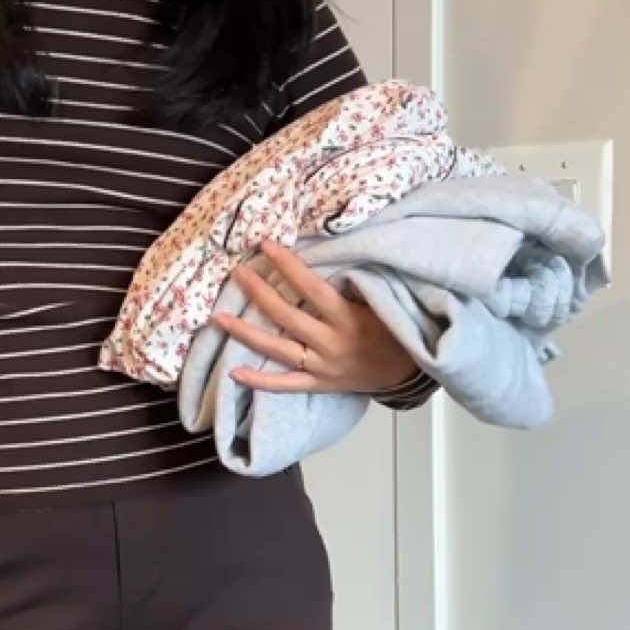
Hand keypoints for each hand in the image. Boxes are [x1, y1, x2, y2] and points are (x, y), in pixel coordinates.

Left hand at [213, 238, 415, 395]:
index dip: (288, 266)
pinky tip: (234, 372)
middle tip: (237, 273)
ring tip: (219, 318)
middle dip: (259, 293)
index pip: (311, 288)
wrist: (409, 370)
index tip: (266, 245)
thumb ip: (356, 282)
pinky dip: (259, 381)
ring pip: (278, 349)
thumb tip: (326, 253)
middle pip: (287, 316)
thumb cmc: (396, 328)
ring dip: (247, 333)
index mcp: (349, 319)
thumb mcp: (383, 301)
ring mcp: (323, 367)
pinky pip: (285, 384)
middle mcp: (331, 344)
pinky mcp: (319, 385)